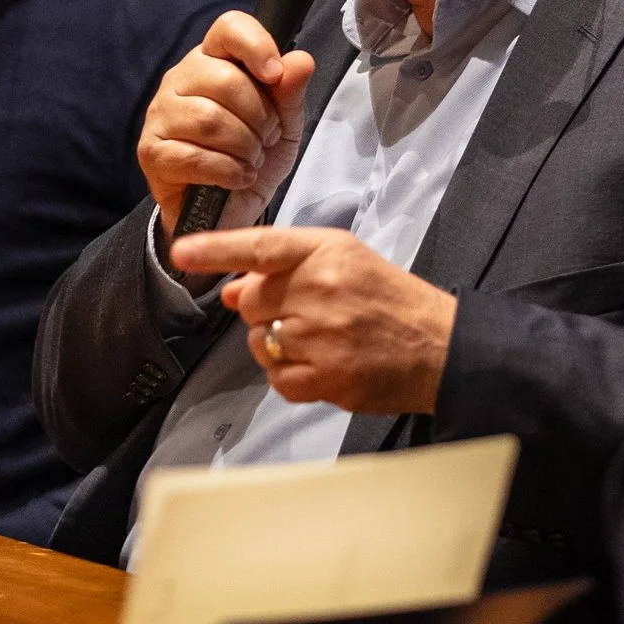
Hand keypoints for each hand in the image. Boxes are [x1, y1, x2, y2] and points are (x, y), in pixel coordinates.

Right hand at [138, 11, 318, 244]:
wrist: (231, 209)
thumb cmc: (253, 155)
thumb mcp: (284, 123)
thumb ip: (290, 92)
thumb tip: (300, 61)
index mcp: (212, 60)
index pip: (228, 28)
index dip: (256, 46)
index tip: (274, 75)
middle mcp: (179, 80)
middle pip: (224, 80)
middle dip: (260, 116)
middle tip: (267, 138)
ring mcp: (160, 115)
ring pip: (209, 119)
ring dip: (245, 146)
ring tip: (252, 159)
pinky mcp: (151, 152)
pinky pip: (194, 156)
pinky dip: (228, 171)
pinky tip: (238, 177)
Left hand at [172, 227, 458, 415]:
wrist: (440, 346)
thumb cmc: (392, 300)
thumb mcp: (346, 261)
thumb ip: (287, 268)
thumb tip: (232, 288)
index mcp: (328, 252)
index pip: (261, 245)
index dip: (216, 249)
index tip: (182, 252)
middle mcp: (322, 289)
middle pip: (251, 300)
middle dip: (265, 309)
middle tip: (303, 313)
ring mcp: (322, 336)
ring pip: (260, 342)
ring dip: (277, 345)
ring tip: (319, 340)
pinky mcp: (326, 377)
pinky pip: (276, 378)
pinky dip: (290, 376)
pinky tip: (320, 364)